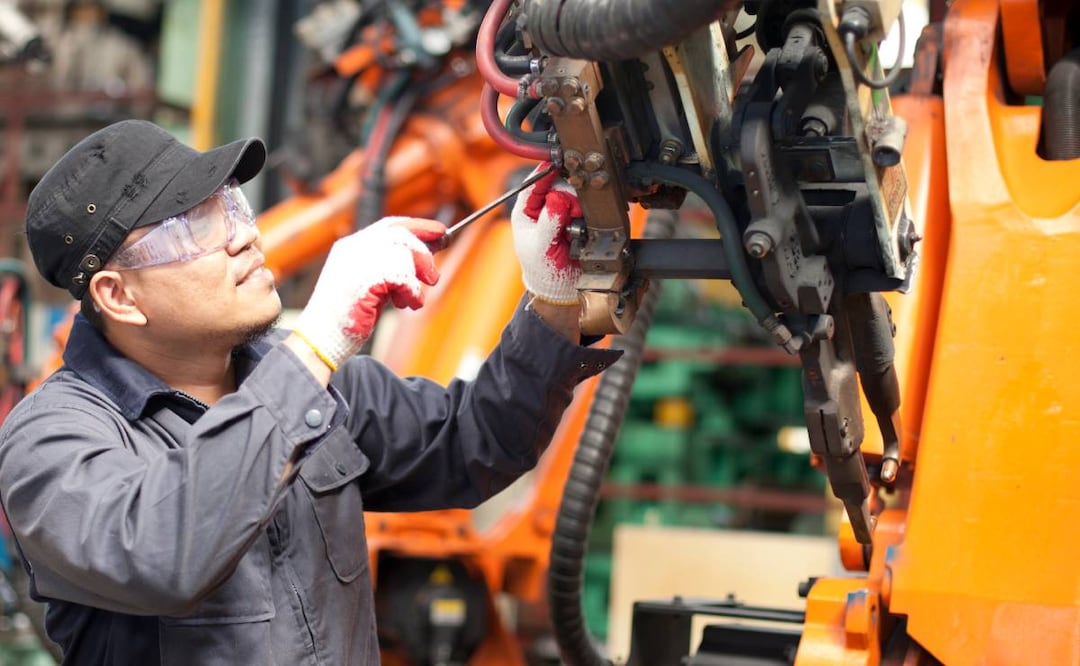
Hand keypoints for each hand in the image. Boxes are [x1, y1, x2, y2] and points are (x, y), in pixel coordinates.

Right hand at [293, 217, 444, 369]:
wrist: (321, 339)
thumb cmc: (346, 316)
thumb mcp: (370, 284)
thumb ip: (391, 267)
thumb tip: (427, 254)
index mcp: (351, 246)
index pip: (390, 225)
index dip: (418, 226)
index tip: (440, 232)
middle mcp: (354, 248)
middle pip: (402, 235)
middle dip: (423, 254)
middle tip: (433, 277)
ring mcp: (358, 262)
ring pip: (405, 256)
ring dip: (415, 281)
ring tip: (409, 300)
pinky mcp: (366, 280)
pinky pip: (404, 279)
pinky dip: (412, 294)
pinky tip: (407, 305)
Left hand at [510, 164, 581, 304]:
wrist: (562, 287)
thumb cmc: (543, 270)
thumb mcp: (541, 246)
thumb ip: (549, 223)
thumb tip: (557, 199)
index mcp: (525, 212)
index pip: (532, 185)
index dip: (544, 174)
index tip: (556, 165)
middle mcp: (543, 209)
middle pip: (557, 186)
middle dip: (566, 195)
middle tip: (571, 211)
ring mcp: (560, 214)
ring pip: (573, 195)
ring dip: (577, 207)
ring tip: (574, 225)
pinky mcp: (576, 220)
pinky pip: (584, 208)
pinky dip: (586, 214)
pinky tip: (582, 227)